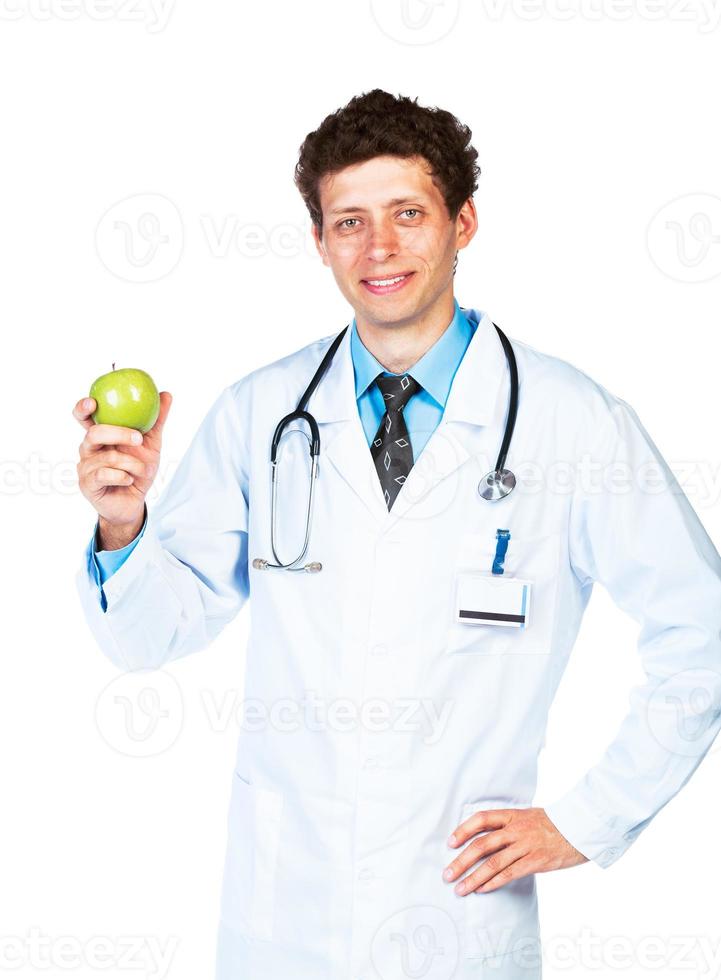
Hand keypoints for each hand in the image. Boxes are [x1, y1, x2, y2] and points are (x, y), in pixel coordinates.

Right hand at [74, 392, 172, 540]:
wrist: (134, 501)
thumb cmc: (138, 470)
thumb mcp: (151, 444)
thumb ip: (155, 420)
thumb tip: (166, 394)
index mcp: (100, 435)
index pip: (84, 416)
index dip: (83, 408)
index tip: (93, 402)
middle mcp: (88, 448)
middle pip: (94, 433)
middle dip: (118, 433)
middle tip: (138, 439)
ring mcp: (85, 466)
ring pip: (106, 457)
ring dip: (131, 463)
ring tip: (143, 470)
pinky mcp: (87, 484)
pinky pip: (104, 475)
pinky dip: (123, 476)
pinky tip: (129, 480)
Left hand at [443, 806, 587, 894]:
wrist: (580, 829)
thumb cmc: (553, 824)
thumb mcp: (528, 815)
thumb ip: (509, 824)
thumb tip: (487, 835)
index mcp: (512, 815)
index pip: (481, 819)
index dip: (463, 830)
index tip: (450, 843)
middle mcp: (516, 829)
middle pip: (482, 844)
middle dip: (461, 861)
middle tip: (447, 874)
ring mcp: (526, 845)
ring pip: (493, 863)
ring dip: (473, 878)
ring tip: (460, 889)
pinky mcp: (536, 862)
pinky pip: (509, 874)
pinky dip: (493, 883)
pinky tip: (481, 890)